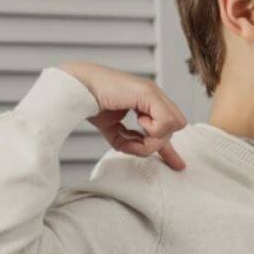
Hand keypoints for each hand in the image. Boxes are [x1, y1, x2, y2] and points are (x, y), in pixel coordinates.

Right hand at [59, 60, 186, 169]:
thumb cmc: (91, 105)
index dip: (171, 148)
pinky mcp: (149, 93)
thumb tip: (144, 152)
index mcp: (146, 104)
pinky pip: (165, 121)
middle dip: (158, 143)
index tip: (178, 165)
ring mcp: (153, 93)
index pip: (168, 126)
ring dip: (152, 136)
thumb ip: (131, 142)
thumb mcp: (116, 132)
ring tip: (132, 130)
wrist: (76, 89)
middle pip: (176, 127)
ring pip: (175, 125)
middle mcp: (153, 97)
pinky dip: (151, 128)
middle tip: (134, 140)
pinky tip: (137, 119)